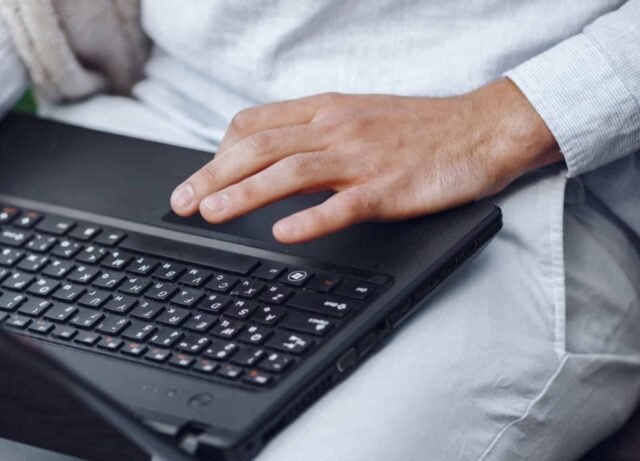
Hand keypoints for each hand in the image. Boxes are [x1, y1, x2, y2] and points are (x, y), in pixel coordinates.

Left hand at [169, 78, 560, 242]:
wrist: (482, 130)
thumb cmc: (418, 129)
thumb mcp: (355, 116)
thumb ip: (310, 132)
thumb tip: (263, 152)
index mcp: (325, 111)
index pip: (255, 124)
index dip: (218, 151)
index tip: (199, 177)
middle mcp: (336, 129)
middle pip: (260, 148)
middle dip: (213, 175)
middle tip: (182, 202)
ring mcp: (362, 159)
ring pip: (290, 172)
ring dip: (245, 193)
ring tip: (211, 213)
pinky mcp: (389, 189)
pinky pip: (343, 205)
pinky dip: (310, 219)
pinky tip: (282, 233)